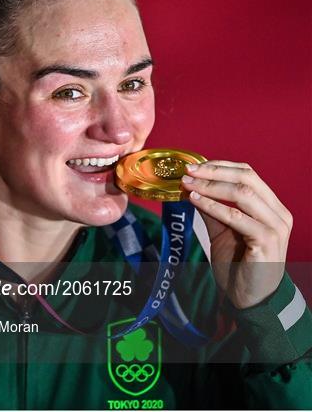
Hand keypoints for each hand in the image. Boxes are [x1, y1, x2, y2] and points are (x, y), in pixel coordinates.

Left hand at [181, 160, 292, 308]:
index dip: (220, 166)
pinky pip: (236, 217)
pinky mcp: (266, 241)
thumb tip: (191, 187)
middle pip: (247, 177)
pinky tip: (195, 201)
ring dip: (210, 186)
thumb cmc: (240, 265)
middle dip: (214, 171)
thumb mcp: (223, 231)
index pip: (248, 173)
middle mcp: (278, 213)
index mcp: (271, 206)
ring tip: (188, 184)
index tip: (195, 165)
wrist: (251, 299)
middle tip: (188, 171)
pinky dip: (213, 206)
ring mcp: (275, 227)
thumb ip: (212, 209)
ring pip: (242, 193)